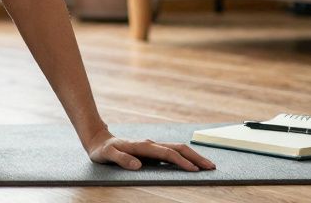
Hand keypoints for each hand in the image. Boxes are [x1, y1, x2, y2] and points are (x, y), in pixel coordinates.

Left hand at [85, 128, 215, 171]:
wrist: (99, 140)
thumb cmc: (103, 150)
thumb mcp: (107, 155)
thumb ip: (120, 159)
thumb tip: (137, 165)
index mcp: (142, 146)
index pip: (167, 153)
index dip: (181, 161)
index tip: (194, 170)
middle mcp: (151, 144)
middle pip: (178, 148)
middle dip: (195, 157)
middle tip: (211, 167)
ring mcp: (153, 147)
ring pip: (178, 149)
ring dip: (193, 156)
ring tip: (207, 165)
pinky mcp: (153, 151)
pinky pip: (173, 153)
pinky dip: (186, 157)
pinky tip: (193, 163)